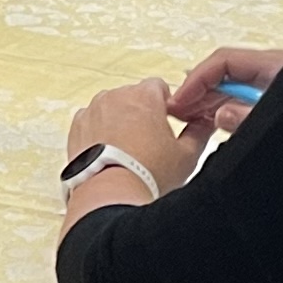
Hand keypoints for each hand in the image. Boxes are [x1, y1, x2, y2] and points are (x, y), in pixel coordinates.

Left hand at [63, 80, 199, 190]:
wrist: (110, 196)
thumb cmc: (147, 175)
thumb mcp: (186, 155)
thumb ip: (199, 132)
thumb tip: (206, 122)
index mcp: (144, 96)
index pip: (159, 87)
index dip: (165, 105)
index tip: (166, 124)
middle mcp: (115, 97)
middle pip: (133, 97)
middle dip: (141, 114)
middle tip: (149, 143)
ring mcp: (93, 110)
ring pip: (111, 108)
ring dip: (119, 122)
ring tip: (128, 152)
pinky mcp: (76, 127)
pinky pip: (91, 122)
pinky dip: (99, 133)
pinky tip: (109, 154)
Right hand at [172, 45, 282, 139]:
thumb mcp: (277, 116)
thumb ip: (248, 116)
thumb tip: (221, 114)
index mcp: (275, 66)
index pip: (223, 61)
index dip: (196, 78)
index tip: (179, 99)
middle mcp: (272, 71)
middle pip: (223, 72)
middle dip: (196, 91)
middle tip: (176, 110)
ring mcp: (272, 85)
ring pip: (230, 86)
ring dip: (206, 101)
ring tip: (186, 116)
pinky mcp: (272, 99)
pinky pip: (240, 98)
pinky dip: (221, 107)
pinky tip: (208, 120)